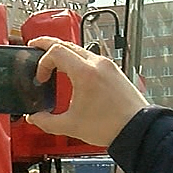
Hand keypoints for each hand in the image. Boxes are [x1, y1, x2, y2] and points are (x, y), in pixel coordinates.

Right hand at [24, 36, 149, 147]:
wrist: (138, 129)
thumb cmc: (111, 126)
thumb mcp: (71, 126)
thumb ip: (47, 122)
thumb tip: (35, 118)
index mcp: (85, 73)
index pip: (56, 52)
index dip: (42, 62)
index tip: (41, 78)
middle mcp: (97, 64)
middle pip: (67, 44)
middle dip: (47, 44)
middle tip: (35, 46)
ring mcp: (108, 66)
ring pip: (80, 50)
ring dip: (64, 53)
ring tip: (54, 61)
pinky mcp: (115, 72)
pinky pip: (92, 58)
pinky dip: (78, 60)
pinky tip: (73, 72)